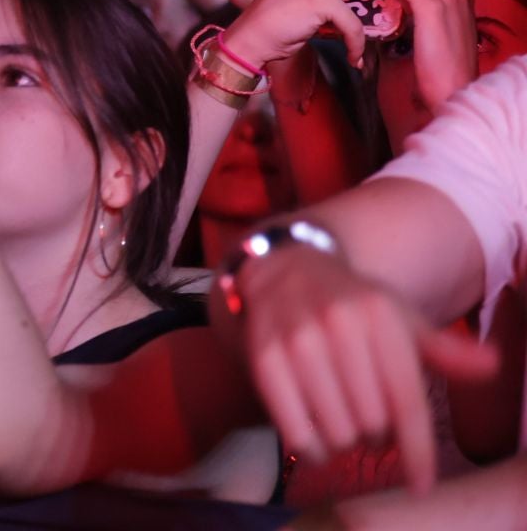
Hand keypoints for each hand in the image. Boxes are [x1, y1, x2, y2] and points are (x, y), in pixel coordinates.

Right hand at [224, 245, 495, 487]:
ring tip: (343, 423)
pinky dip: (311, 447)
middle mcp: (338, 323)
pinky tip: (316, 440)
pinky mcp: (263, 356)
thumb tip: (493, 365)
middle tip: (369, 422)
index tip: (420, 485)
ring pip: (335, 430)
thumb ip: (445, 351)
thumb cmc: (353, 306)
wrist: (284, 271)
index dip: (417, 451)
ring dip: (344, 442)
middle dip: (376, 436)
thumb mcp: (401, 321)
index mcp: (381, 315)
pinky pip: (294, 429)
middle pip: (372, 423)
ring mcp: (296, 339)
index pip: (407, 401)